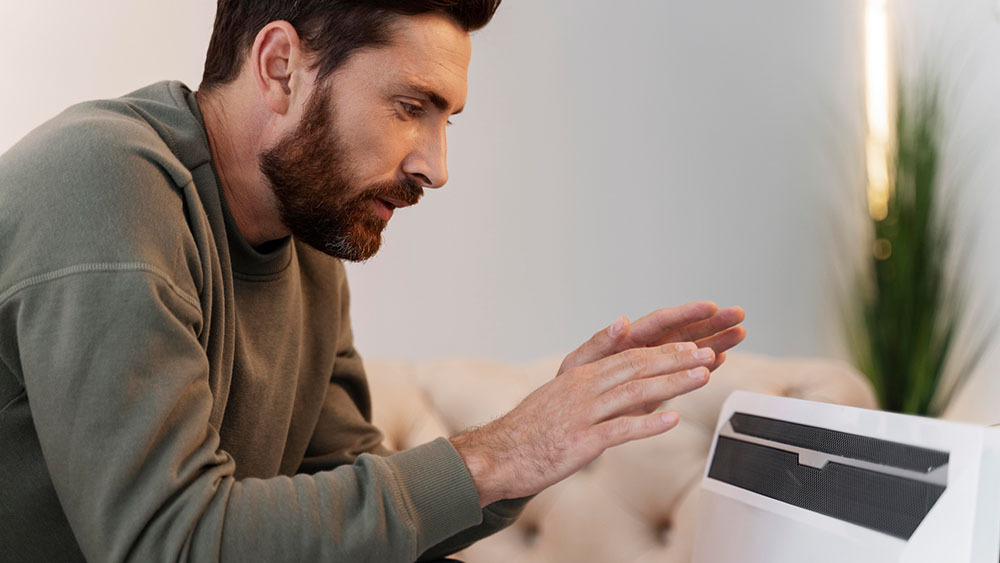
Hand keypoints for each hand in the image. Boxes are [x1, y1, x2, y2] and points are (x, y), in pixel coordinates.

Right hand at [450, 340, 722, 506]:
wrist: (499, 455)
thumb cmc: (532, 429)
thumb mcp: (561, 395)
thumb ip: (593, 381)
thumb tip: (620, 375)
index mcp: (580, 375)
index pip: (629, 356)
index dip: (664, 352)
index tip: (693, 346)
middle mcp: (582, 388)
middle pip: (636, 367)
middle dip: (675, 360)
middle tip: (707, 354)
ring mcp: (581, 414)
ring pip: (633, 393)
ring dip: (671, 384)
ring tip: (701, 377)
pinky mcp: (580, 442)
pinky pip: (619, 429)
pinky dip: (648, 424)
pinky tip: (672, 420)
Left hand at [558, 302, 745, 375]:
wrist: (565, 421)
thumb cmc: (567, 389)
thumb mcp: (577, 366)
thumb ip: (599, 343)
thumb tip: (621, 321)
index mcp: (625, 341)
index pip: (660, 322)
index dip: (686, 313)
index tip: (710, 306)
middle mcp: (643, 351)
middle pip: (682, 333)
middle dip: (710, 323)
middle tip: (738, 315)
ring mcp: (653, 370)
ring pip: (688, 352)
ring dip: (714, 342)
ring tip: (740, 333)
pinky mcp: (657, 389)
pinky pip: (683, 374)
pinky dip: (703, 367)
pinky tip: (721, 359)